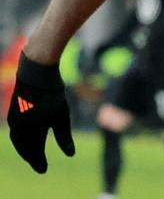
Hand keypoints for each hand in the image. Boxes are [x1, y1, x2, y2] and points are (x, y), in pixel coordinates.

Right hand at [8, 52, 74, 172]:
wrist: (36, 73)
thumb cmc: (52, 94)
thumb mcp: (62, 115)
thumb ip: (64, 136)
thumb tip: (70, 155)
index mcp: (32, 130)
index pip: (34, 152)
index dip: (39, 162)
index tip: (44, 170)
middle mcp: (19, 128)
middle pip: (25, 149)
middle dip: (32, 158)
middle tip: (39, 165)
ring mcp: (14, 121)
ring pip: (18, 142)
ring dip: (26, 151)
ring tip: (34, 155)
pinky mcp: (12, 114)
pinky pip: (15, 134)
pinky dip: (21, 141)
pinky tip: (28, 140)